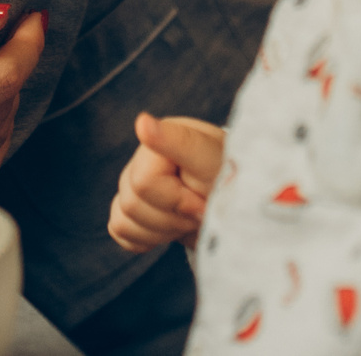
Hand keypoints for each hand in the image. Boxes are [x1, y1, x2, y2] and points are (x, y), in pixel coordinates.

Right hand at [107, 112, 226, 252]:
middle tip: (201, 209)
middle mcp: (141, 158)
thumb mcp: (213, 161)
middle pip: (132, 204)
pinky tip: (172, 227)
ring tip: (190, 217)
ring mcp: (132, 184)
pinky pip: (120, 230)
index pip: (144, 182)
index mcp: (161, 136)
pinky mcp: (129, 209)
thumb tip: (142, 122)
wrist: (239, 206)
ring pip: (123, 220)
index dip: (178, 200)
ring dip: (163, 230)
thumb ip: (180, 143)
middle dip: (173, 217)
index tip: (204, 199)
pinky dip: (147, 238)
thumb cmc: (232, 179)